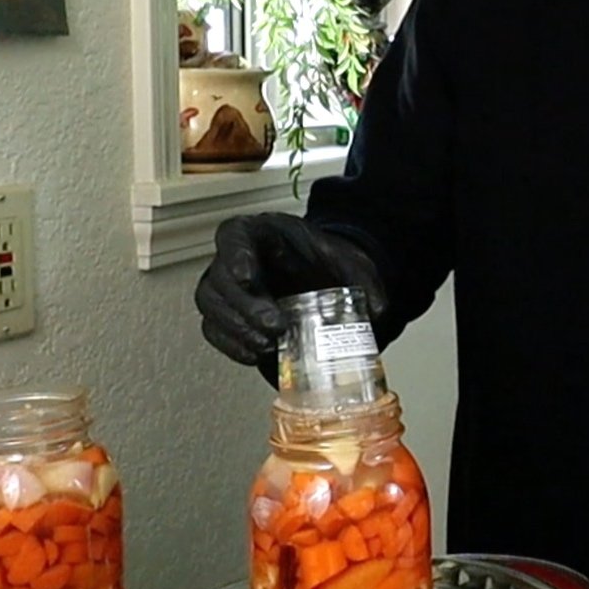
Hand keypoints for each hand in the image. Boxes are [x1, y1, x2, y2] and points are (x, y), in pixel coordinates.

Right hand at [194, 213, 386, 366]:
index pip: (234, 236)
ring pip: (211, 307)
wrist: (320, 280)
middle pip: (219, 280)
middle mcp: (235, 259)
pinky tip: (254, 355)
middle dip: (244, 307)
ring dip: (236, 330)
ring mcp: (227, 289)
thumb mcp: (348, 261)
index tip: (248, 277)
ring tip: (267, 346)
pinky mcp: (228, 317)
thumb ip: (363, 280)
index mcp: (259, 233)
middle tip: (275, 326)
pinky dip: (232, 346)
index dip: (235, 256)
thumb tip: (377, 310)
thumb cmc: (322, 263)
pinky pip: (215, 331)